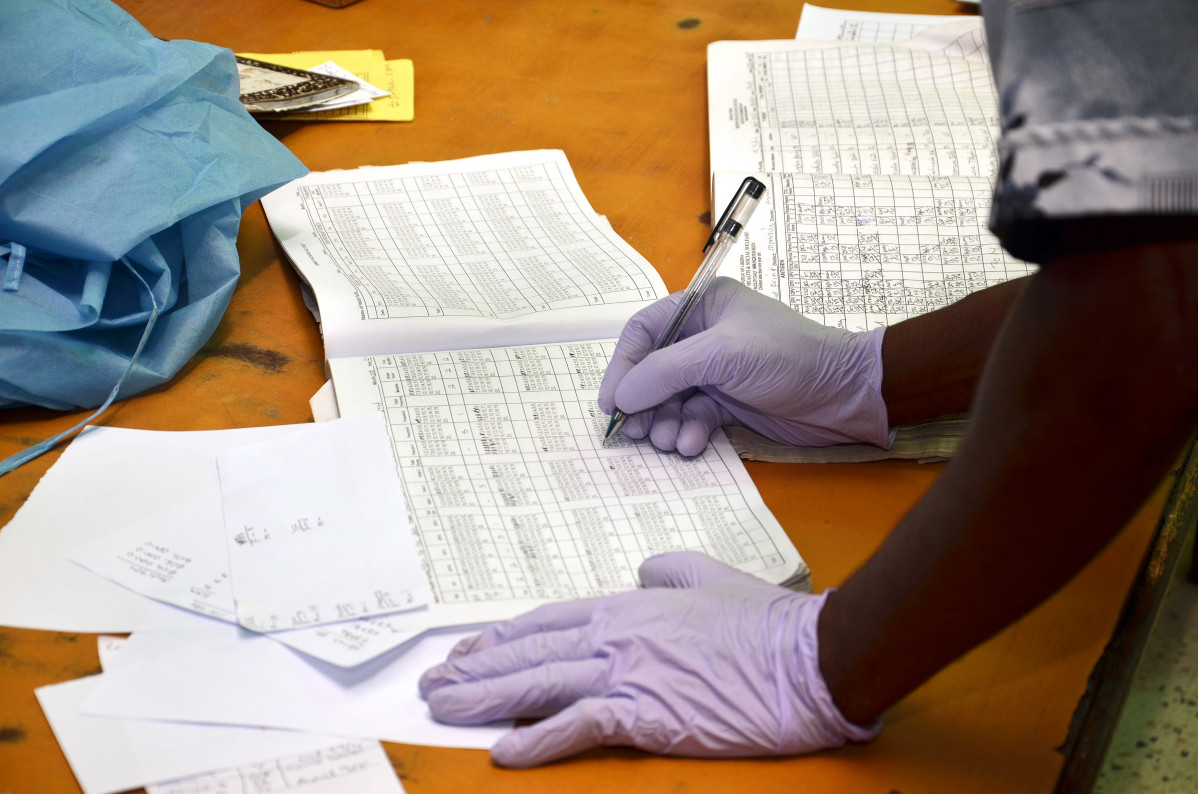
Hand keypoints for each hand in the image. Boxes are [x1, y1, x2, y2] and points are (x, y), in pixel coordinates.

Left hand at [419, 551, 880, 767]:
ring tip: (443, 707)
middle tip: (432, 681)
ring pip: (538, 684)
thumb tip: (640, 571)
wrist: (807, 657)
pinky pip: (578, 726)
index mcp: (628, 605)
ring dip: (485, 698)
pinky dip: (538, 741)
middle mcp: (615, 634)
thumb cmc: (764, 621)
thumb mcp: (707, 575)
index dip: (501, 636)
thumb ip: (666, 569)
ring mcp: (627, 672)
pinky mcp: (646, 713)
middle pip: (529, 651)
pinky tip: (505, 752)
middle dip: (475, 668)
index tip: (466, 648)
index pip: (547, 621)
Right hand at [597, 277, 888, 454]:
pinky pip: (693, 417)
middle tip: (634, 432)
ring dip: (664, 422)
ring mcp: (717, 372)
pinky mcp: (729, 403)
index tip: (612, 402)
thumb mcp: (723, 356)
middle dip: (643, 402)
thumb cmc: (788, 358)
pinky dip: (688, 432)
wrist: (845, 394)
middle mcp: (705, 337)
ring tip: (666, 441)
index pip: (644, 332)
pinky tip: (692, 444)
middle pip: (653, 370)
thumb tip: (621, 396)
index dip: (623, 366)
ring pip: (670, 399)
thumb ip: (666, 371)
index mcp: (702, 307)